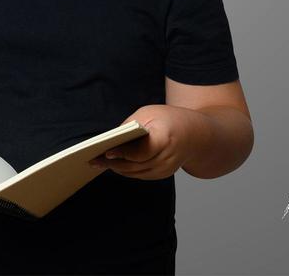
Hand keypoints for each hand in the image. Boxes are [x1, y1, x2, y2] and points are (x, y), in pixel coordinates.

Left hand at [88, 105, 203, 180]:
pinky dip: (125, 170)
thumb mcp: (149, 114)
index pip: (141, 151)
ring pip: (135, 173)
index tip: (106, 151)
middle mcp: (166, 159)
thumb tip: (110, 139)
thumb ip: (130, 126)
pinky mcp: (162, 175)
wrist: (195, 135)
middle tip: (93, 159)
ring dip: (116, 169)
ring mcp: (165, 170)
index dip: (123, 153)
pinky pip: (139, 175)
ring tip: (98, 163)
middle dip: (112, 163)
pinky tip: (112, 165)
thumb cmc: (169, 119)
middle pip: (135, 165)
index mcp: (165, 139)